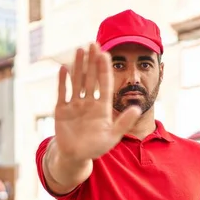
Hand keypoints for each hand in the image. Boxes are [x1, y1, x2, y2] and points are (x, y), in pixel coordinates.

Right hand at [55, 43, 141, 161]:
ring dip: (78, 66)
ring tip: (79, 50)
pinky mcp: (61, 110)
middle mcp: (89, 102)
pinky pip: (62, 93)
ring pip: (77, 81)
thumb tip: (138, 109)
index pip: (104, 84)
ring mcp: (75, 105)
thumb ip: (124, 123)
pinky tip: (64, 68)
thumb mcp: (112, 136)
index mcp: (102, 107)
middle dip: (92, 61)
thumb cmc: (96, 147)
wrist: (76, 157)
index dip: (105, 69)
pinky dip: (63, 81)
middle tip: (93, 43)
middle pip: (91, 78)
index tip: (105, 54)